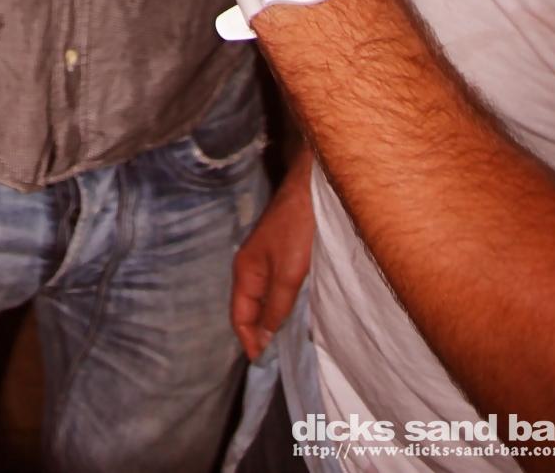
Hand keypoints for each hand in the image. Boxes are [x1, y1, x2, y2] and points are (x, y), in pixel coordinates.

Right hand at [232, 152, 314, 359]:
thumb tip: (264, 339)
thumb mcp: (288, 273)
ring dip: (276, 320)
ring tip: (294, 342)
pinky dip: (287, 305)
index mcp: (245, 271)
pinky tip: (303, 313)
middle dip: (263, 335)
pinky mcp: (286, 254)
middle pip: (251, 310)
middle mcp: (253, 267)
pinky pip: (281, 289)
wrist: (315, 188)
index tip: (268, 366)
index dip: (250, 342)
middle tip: (284, 359)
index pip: (239, 316)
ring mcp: (269, 260)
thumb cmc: (298, 227)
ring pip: (267, 300)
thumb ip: (276, 306)